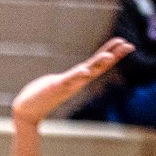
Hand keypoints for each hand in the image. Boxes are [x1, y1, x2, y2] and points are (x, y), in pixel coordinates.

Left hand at [11, 39, 131, 127]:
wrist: (26, 112)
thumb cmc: (39, 96)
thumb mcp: (58, 83)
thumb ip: (68, 79)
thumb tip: (73, 75)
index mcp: (77, 79)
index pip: (98, 64)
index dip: (112, 54)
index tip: (125, 43)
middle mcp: (76, 82)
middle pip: (99, 67)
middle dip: (114, 56)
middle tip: (129, 45)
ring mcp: (67, 85)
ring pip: (86, 73)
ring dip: (98, 64)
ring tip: (109, 55)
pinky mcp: (55, 88)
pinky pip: (68, 80)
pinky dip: (76, 76)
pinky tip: (84, 71)